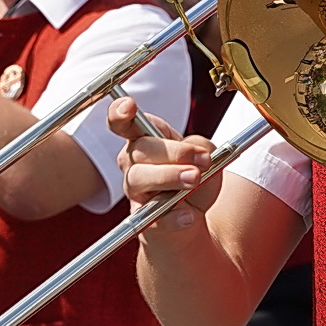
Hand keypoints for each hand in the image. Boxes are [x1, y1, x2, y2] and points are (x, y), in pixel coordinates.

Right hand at [109, 97, 219, 233]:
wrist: (194, 214)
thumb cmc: (193, 175)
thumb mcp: (205, 154)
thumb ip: (202, 146)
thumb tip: (200, 154)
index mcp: (144, 139)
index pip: (123, 122)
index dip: (120, 112)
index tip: (129, 106)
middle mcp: (132, 163)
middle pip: (141, 150)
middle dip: (174, 152)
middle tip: (202, 160)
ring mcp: (134, 191)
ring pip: (140, 178)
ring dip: (170, 177)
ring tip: (194, 179)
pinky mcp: (142, 219)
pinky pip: (152, 216)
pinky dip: (174, 216)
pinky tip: (189, 215)